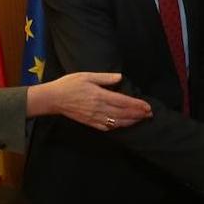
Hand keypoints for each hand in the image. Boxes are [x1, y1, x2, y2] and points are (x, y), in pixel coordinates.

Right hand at [27, 72, 152, 130]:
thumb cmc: (69, 84)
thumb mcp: (87, 75)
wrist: (54, 99)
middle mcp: (99, 108)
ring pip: (117, 122)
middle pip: (123, 114)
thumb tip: (120, 77)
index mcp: (100, 95)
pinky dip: (118, 127)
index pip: (123, 102)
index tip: (147, 107)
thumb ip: (105, 77)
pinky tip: (123, 125)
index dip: (137, 105)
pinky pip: (107, 127)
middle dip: (138, 114)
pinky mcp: (90, 123)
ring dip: (131, 121)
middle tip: (149, 114)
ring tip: (140, 119)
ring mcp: (95, 117)